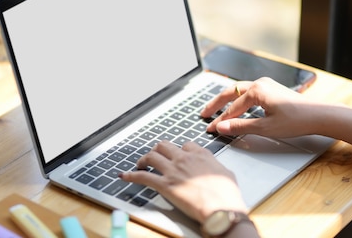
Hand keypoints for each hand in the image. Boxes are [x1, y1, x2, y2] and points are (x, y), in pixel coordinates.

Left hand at [119, 141, 247, 222]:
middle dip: (157, 150)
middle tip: (154, 156)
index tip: (177, 155)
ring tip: (140, 163)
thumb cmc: (227, 194)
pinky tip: (124, 176)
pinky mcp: (165, 185)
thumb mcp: (226, 173)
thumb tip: (214, 168)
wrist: (221, 208)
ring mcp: (173, 171)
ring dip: (143, 159)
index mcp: (200, 154)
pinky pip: (143, 177)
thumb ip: (216, 166)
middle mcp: (184, 159)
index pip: (185, 144)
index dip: (179, 150)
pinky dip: (131, 176)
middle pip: (164, 145)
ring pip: (151, 156)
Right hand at [200, 77, 351, 154]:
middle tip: (203, 114)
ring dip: (226, 100)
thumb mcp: (266, 127)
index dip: (219, 120)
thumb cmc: (297, 120)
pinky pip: (248, 92)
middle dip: (216, 104)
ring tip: (215, 109)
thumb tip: (221, 127)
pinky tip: (236, 107)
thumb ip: (241, 127)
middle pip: (230, 93)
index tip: (209, 129)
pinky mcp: (272, 90)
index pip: (231, 108)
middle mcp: (260, 84)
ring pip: (239, 91)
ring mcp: (266, 85)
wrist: (320, 115)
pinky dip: (238, 100)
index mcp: (256, 90)